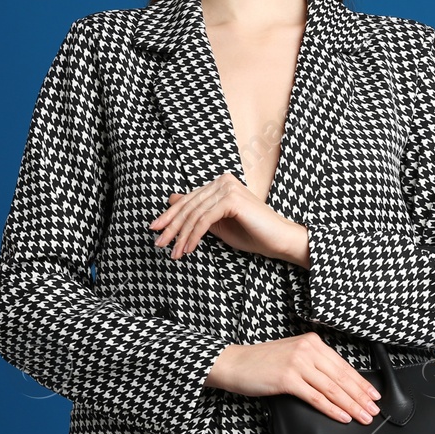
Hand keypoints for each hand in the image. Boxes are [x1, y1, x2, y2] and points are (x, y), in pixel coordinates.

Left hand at [149, 172, 307, 264]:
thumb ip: (197, 213)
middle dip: (171, 227)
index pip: (188, 200)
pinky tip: (188, 248)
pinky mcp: (232, 200)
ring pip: (194, 214)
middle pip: (189, 206)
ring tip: (174, 252)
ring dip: (181, 236)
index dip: (170, 216)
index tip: (156, 230)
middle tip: (159, 244)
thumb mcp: (217, 224)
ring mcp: (228, 188)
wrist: (278, 240)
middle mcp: (223, 181)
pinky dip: (194, 236)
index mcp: (219, 184)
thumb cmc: (251, 233)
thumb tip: (171, 200)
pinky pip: (205, 220)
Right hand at [204, 332, 382, 424]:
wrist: (234, 363)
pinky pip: (316, 397)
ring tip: (363, 416)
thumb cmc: (261, 362)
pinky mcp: (287, 379)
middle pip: (341, 377)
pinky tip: (342, 417)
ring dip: (351, 405)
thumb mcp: (292, 355)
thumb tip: (339, 383)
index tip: (373, 395)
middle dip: (360, 396)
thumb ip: (314, 363)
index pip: (343, 365)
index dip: (361, 382)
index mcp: (311, 342)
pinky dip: (332, 409)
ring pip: (332, 388)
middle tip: (373, 410)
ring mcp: (298, 363)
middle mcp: (307, 349)